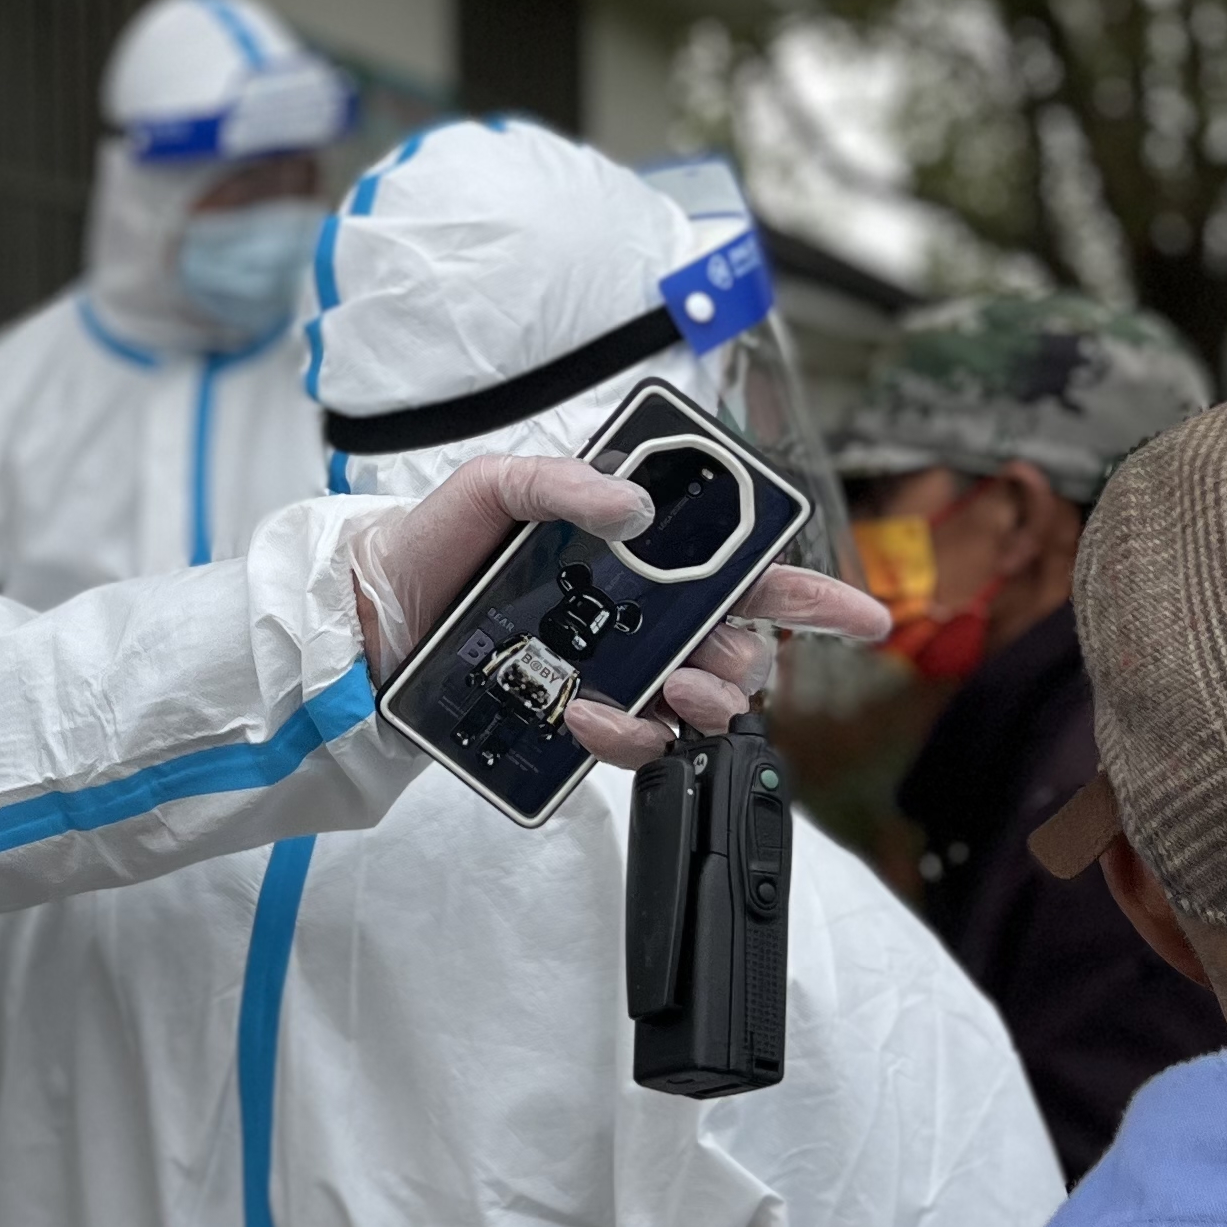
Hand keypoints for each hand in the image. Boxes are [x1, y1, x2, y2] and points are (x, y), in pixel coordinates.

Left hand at [348, 459, 894, 773]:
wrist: (367, 620)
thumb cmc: (433, 544)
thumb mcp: (492, 487)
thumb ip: (562, 484)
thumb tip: (634, 505)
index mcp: (636, 553)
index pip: (742, 570)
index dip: (809, 595)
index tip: (859, 618)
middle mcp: (637, 615)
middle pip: (737, 647)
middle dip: (747, 659)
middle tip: (711, 660)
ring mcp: (613, 668)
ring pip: (701, 702)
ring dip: (704, 700)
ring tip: (666, 687)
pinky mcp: (578, 716)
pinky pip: (636, 743)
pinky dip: (629, 735)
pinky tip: (589, 713)